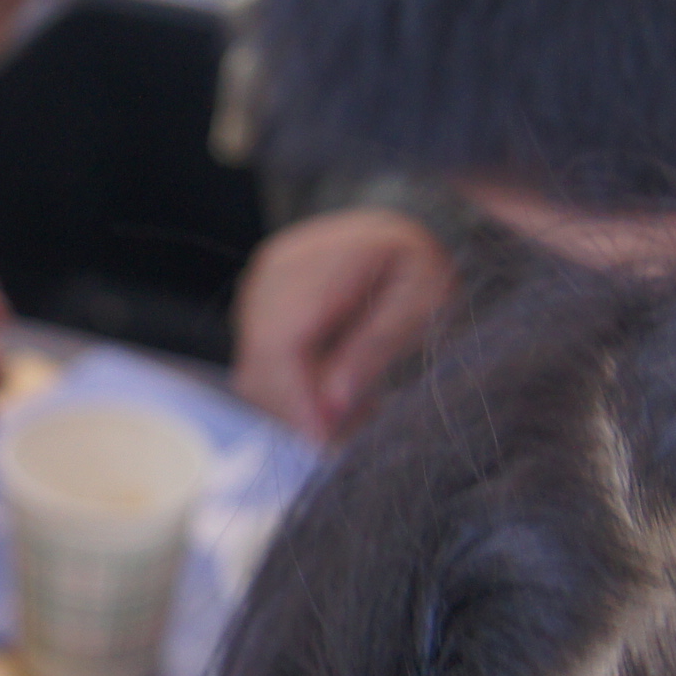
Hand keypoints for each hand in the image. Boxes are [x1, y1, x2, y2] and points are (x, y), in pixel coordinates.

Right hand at [231, 208, 457, 439]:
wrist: (398, 235)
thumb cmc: (419, 265)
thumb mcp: (421, 301)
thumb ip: (375, 348)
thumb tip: (333, 406)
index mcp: (318, 259)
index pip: (281, 342)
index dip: (297, 399)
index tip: (326, 440)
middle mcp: (273, 272)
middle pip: (260, 362)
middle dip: (299, 410)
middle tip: (350, 435)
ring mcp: (259, 289)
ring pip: (254, 372)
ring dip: (296, 406)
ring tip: (354, 412)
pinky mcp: (258, 309)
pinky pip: (260, 367)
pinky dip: (292, 391)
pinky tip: (334, 393)